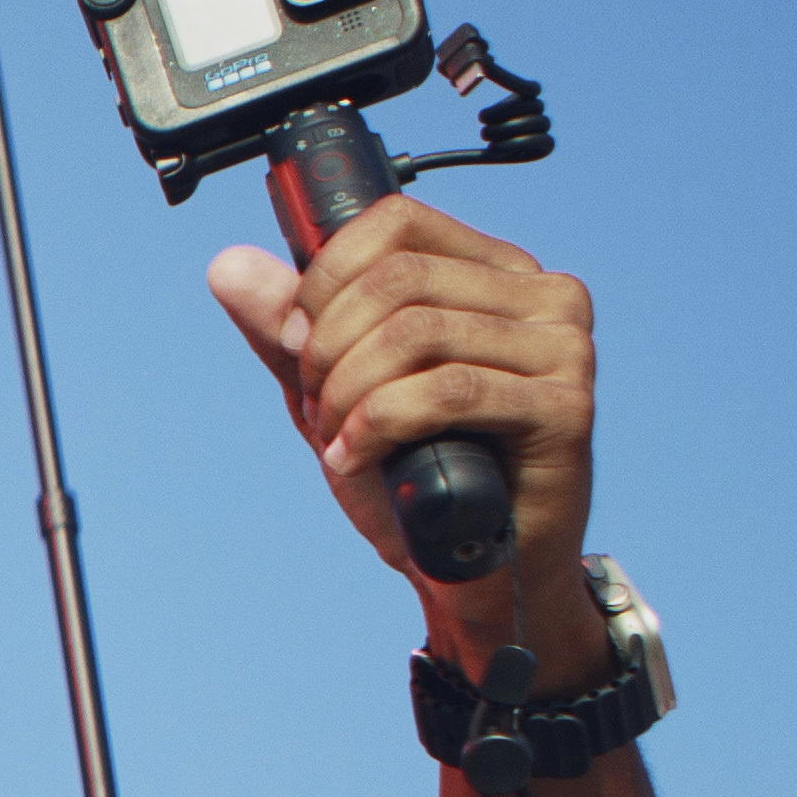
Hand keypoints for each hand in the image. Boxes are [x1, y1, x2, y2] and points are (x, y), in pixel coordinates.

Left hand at [200, 196, 597, 610]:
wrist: (472, 573)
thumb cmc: (417, 477)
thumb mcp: (336, 391)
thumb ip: (288, 330)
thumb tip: (230, 265)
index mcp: (495, 272)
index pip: (396, 223)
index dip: (325, 280)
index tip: (298, 344)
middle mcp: (543, 296)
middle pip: (396, 280)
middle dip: (329, 350)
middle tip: (320, 410)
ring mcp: (564, 348)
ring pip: (415, 333)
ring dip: (349, 395)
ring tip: (341, 441)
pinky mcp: (566, 408)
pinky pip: (445, 391)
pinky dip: (378, 426)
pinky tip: (359, 460)